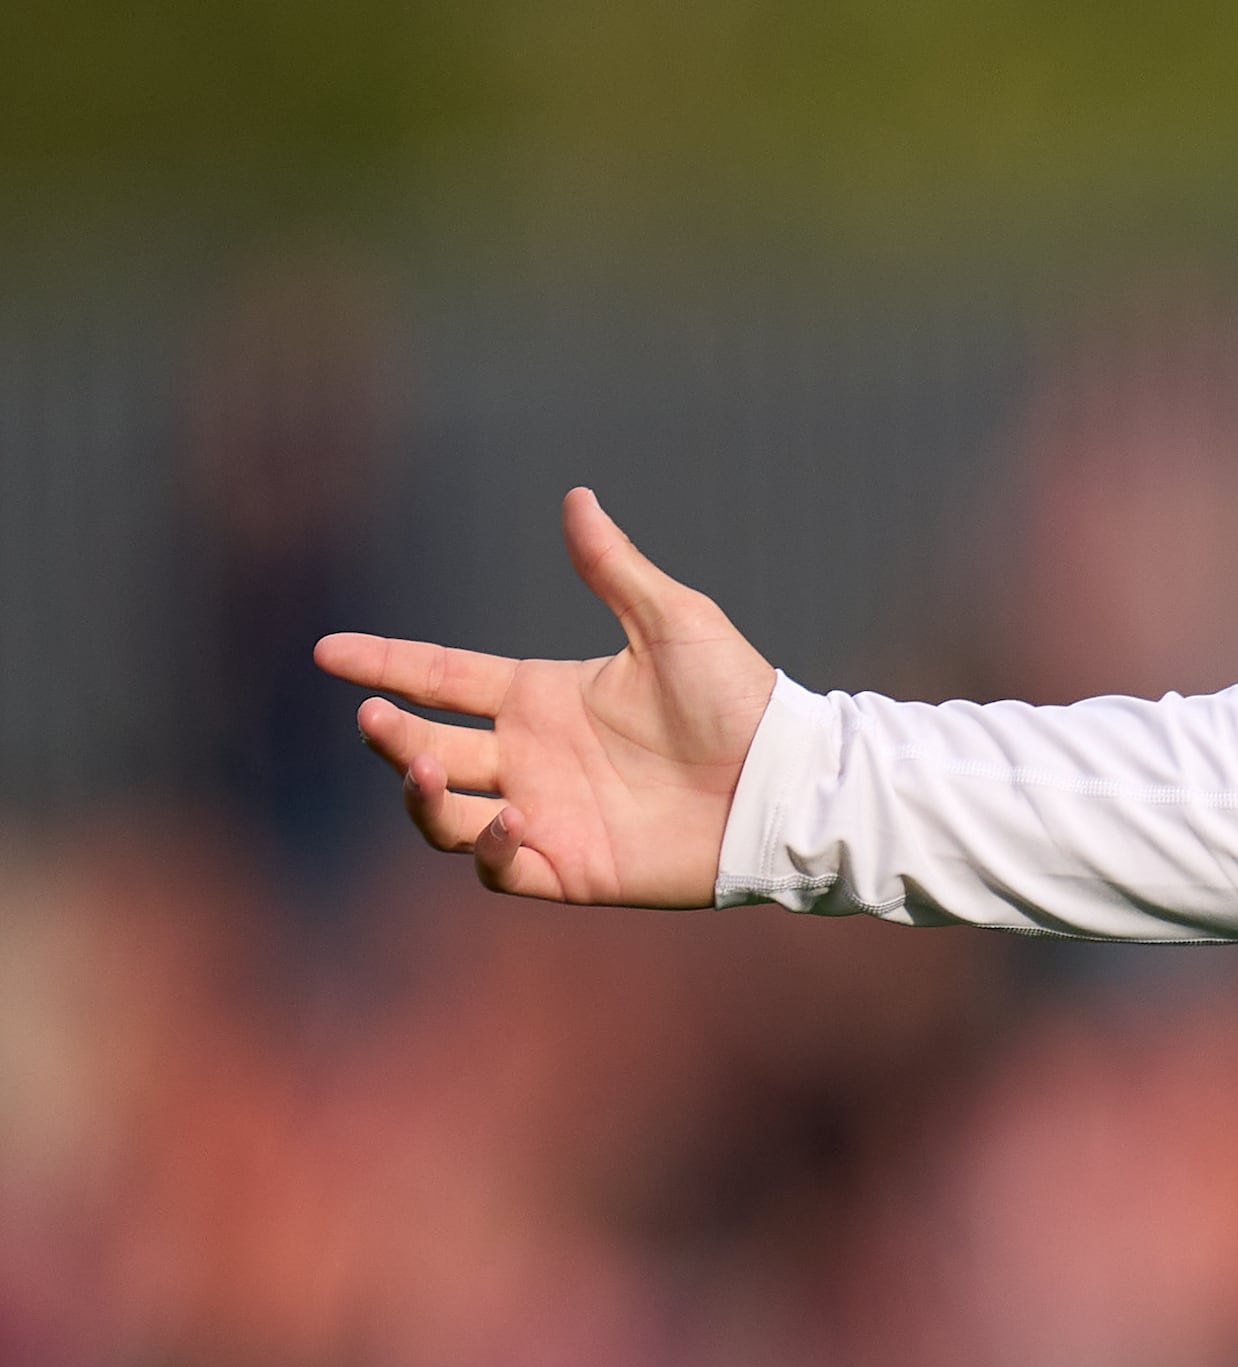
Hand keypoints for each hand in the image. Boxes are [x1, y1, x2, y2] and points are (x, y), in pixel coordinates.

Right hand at [314, 487, 777, 907]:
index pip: (440, 677)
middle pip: (427, 747)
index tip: (325, 650)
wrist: (783, 781)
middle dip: (389, 734)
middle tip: (373, 715)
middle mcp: (531, 756)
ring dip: (420, 794)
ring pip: (443, 815)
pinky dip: (489, 847)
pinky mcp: (570, 868)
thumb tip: (576, 498)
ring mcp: (544, 815)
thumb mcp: (673, 622)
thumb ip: (614, 569)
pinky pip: (498, 868)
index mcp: (541, 695)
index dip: (383, 662)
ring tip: (423, 767)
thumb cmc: (739, 698)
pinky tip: (513, 819)